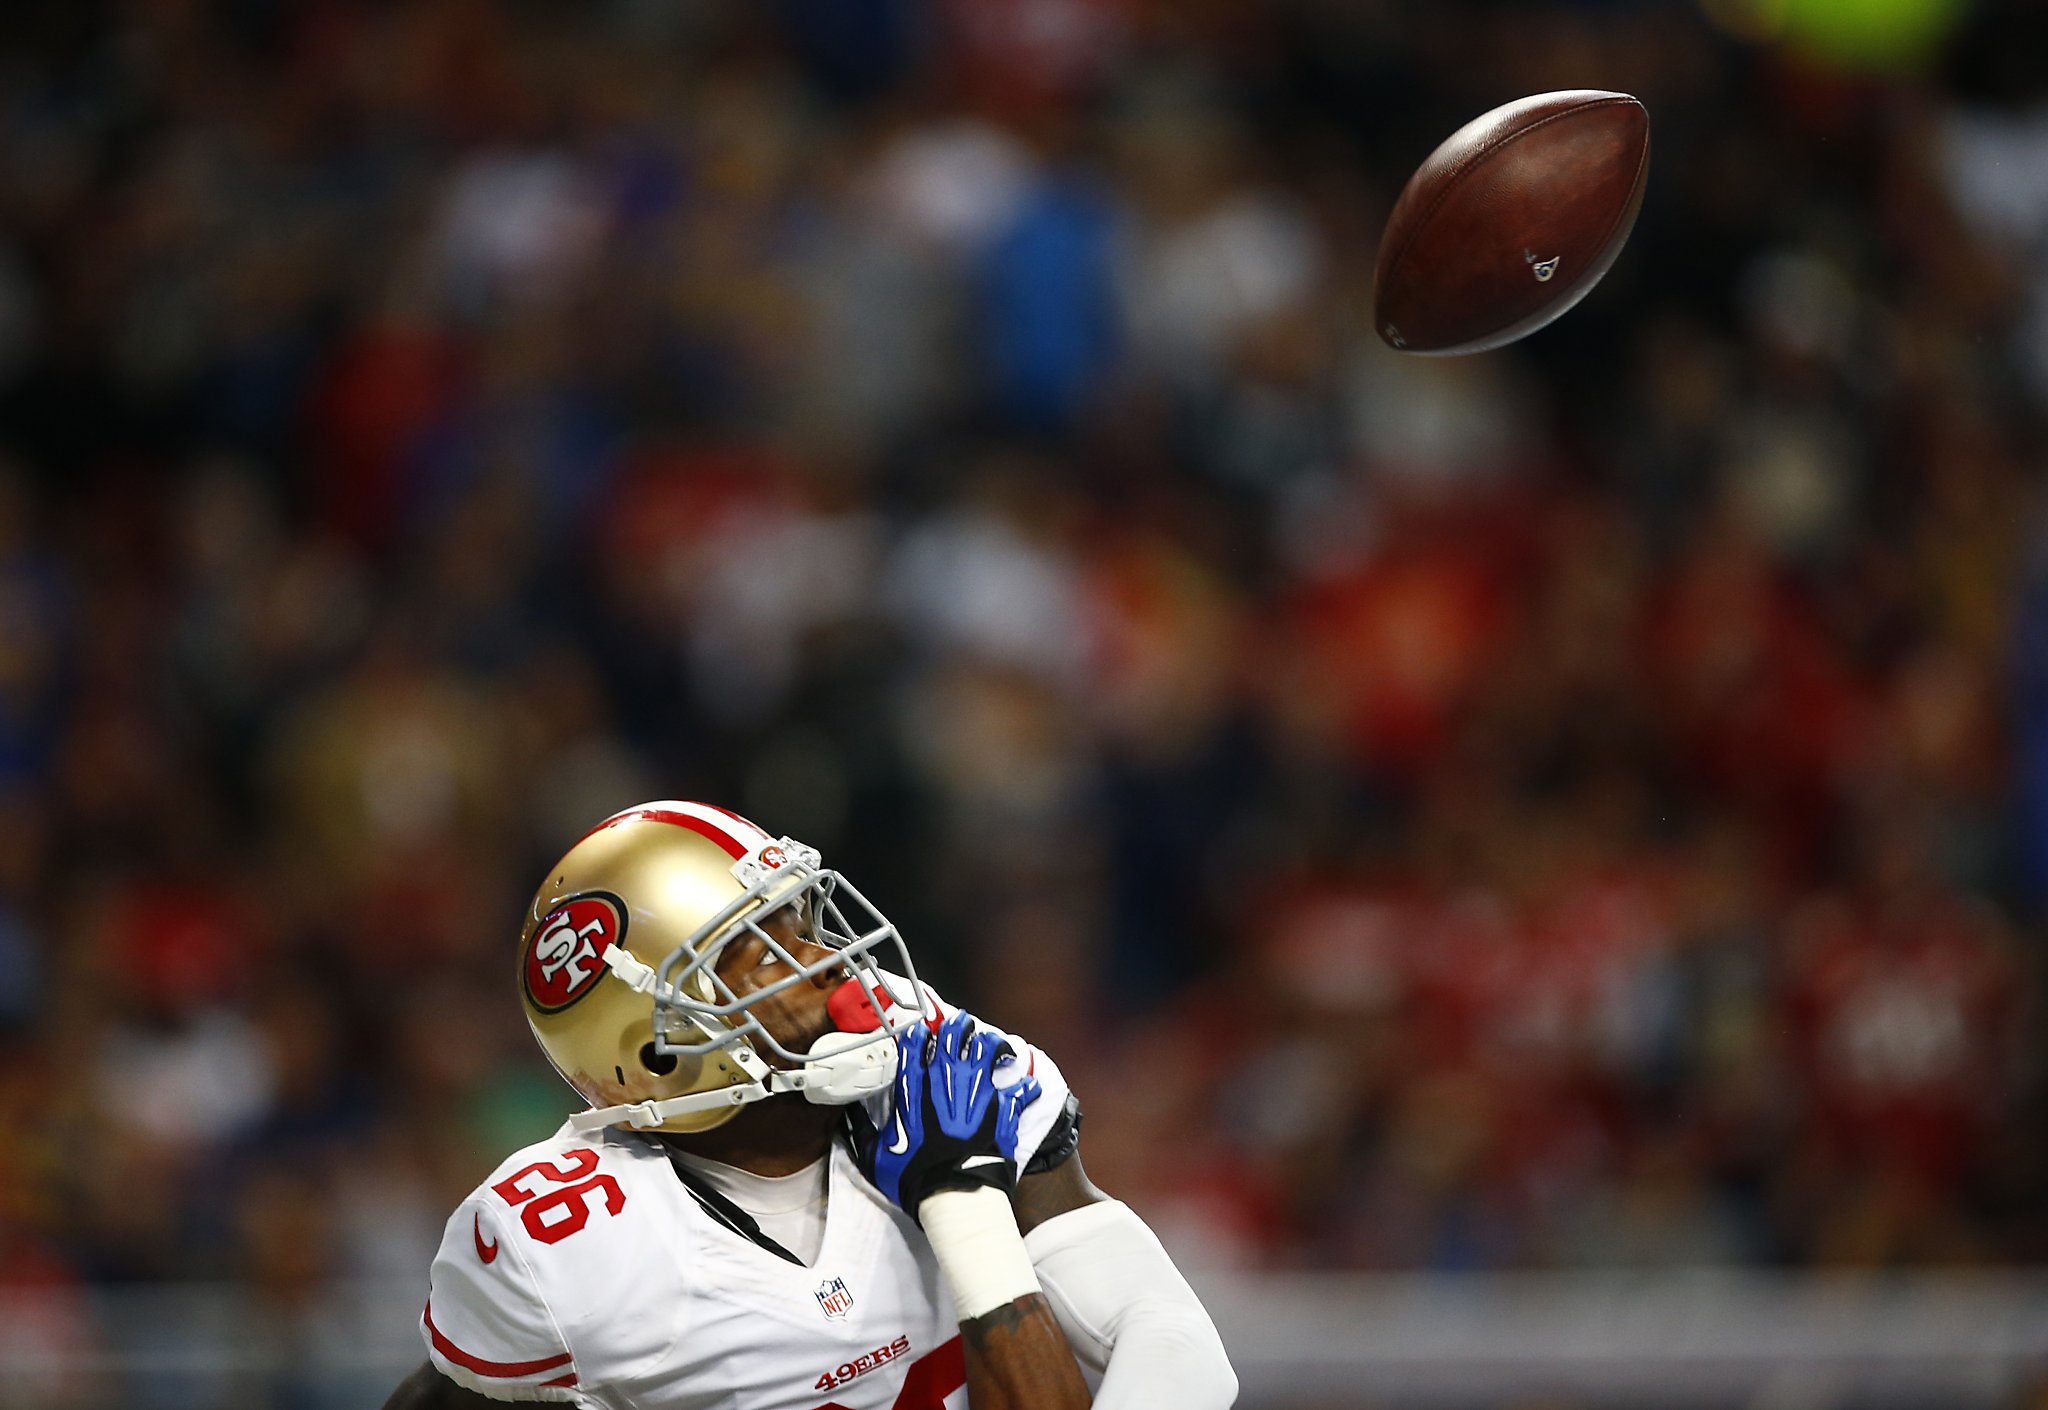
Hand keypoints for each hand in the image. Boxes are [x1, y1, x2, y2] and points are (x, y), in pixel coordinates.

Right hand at [851, 1009, 1041, 1219]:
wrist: (953, 1194)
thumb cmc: (912, 1175)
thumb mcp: (876, 1154)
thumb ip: (863, 1131)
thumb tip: (849, 1119)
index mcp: (915, 1087)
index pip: (916, 1042)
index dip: (920, 1033)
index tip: (923, 1031)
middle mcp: (947, 1080)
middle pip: (955, 1035)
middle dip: (959, 1025)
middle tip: (962, 1024)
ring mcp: (978, 1090)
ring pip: (989, 1049)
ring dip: (992, 1044)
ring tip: (993, 1046)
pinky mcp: (1003, 1107)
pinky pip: (1021, 1088)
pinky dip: (1025, 1086)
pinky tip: (1027, 1084)